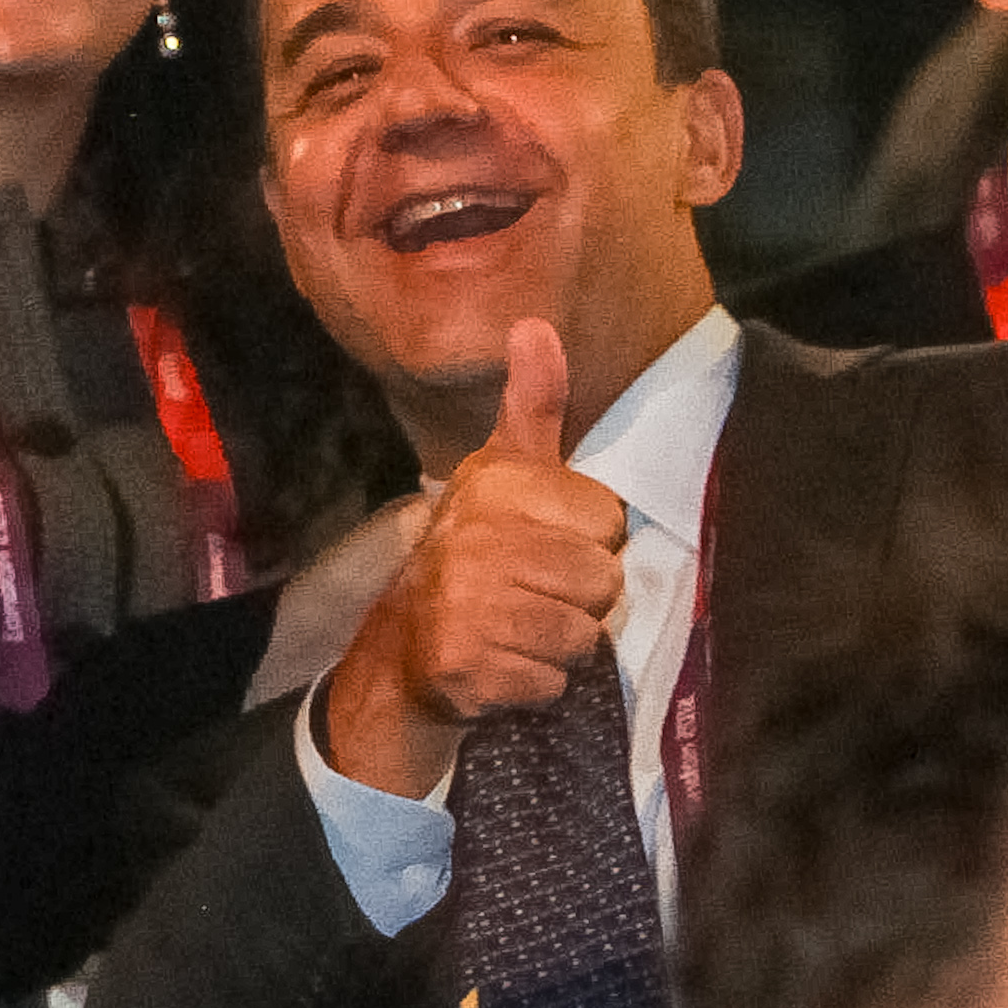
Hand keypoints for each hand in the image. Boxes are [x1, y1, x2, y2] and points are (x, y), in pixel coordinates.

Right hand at [324, 320, 627, 795]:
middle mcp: (479, 539)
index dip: (587, 540)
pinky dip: (537, 684)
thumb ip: (533, 404)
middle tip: (534, 594)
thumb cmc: (473, 552)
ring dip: (560, 645)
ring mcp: (468, 606)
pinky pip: (553, 681)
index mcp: (497, 485)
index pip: (607, 519)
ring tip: (521, 630)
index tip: (547, 544)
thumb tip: (537, 323)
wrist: (401, 649)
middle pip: (603, 581)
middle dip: (579, 598)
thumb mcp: (503, 471)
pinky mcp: (467, 668)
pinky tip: (505, 666)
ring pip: (583, 635)